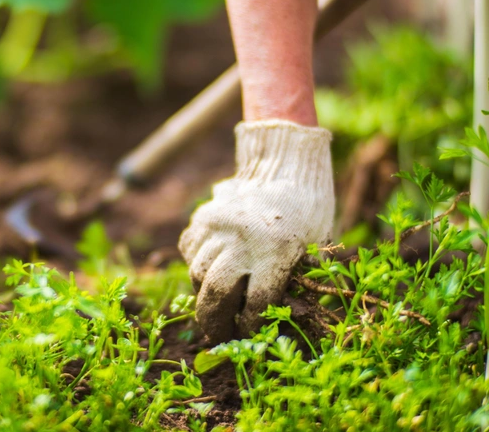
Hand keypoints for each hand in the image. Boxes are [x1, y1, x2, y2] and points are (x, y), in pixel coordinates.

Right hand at [178, 120, 334, 342]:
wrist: (284, 166)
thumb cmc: (308, 213)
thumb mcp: (312, 249)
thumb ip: (292, 283)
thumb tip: (270, 321)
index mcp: (276, 250)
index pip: (256, 302)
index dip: (251, 326)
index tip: (250, 335)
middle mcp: (242, 238)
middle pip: (216, 292)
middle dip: (214, 321)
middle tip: (218, 334)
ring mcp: (218, 225)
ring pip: (198, 272)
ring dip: (204, 293)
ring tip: (214, 303)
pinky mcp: (203, 217)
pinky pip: (190, 250)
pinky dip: (196, 265)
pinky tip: (208, 270)